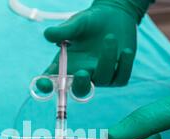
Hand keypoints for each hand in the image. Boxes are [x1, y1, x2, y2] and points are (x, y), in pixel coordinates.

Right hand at [37, 0, 151, 96]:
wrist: (115, 16)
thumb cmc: (91, 22)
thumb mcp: (76, 23)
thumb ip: (63, 31)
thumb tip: (48, 35)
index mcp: (66, 65)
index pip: (52, 80)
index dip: (46, 86)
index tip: (44, 84)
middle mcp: (82, 74)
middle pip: (79, 91)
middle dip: (80, 85)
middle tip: (82, 73)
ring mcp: (101, 78)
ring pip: (103, 79)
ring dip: (107, 58)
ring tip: (110, 37)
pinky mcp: (118, 76)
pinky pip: (121, 78)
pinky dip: (125, 64)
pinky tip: (126, 50)